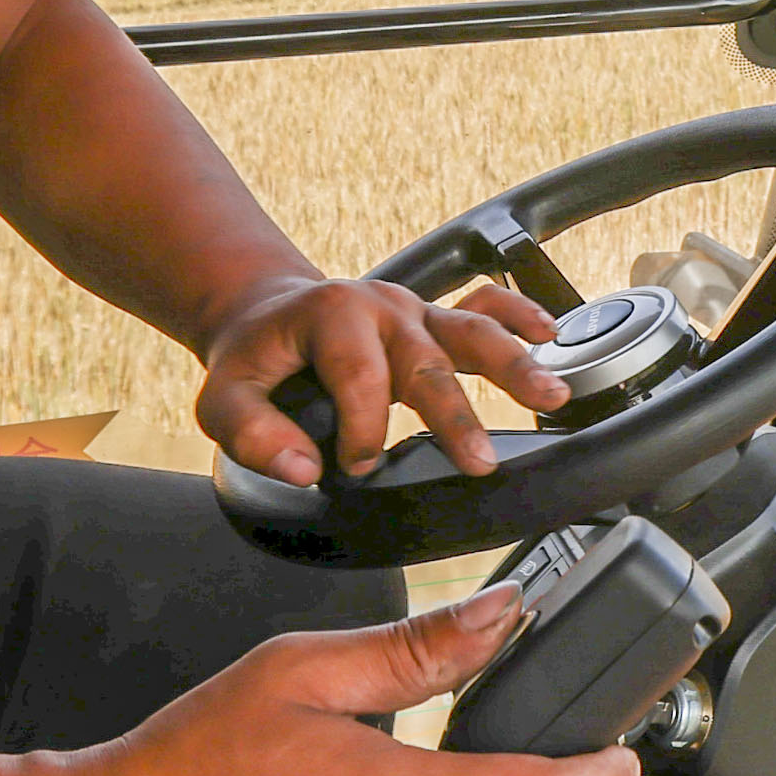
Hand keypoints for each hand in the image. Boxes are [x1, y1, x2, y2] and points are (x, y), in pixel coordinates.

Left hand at [195, 273, 559, 487]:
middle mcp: (382, 306)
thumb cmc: (253, 359)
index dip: (362, 430)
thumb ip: (251, 435)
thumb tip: (303, 470)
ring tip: (553, 396)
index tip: (354, 467)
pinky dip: (520, 316)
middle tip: (479, 462)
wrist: (266, 316)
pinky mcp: (435, 318)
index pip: (362, 377)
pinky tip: (553, 336)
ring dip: (515, 363)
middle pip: (428, 360)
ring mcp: (416, 309)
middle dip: (455, 414)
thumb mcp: (223, 398)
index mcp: (332, 315)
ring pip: (473, 330)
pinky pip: (486, 305)